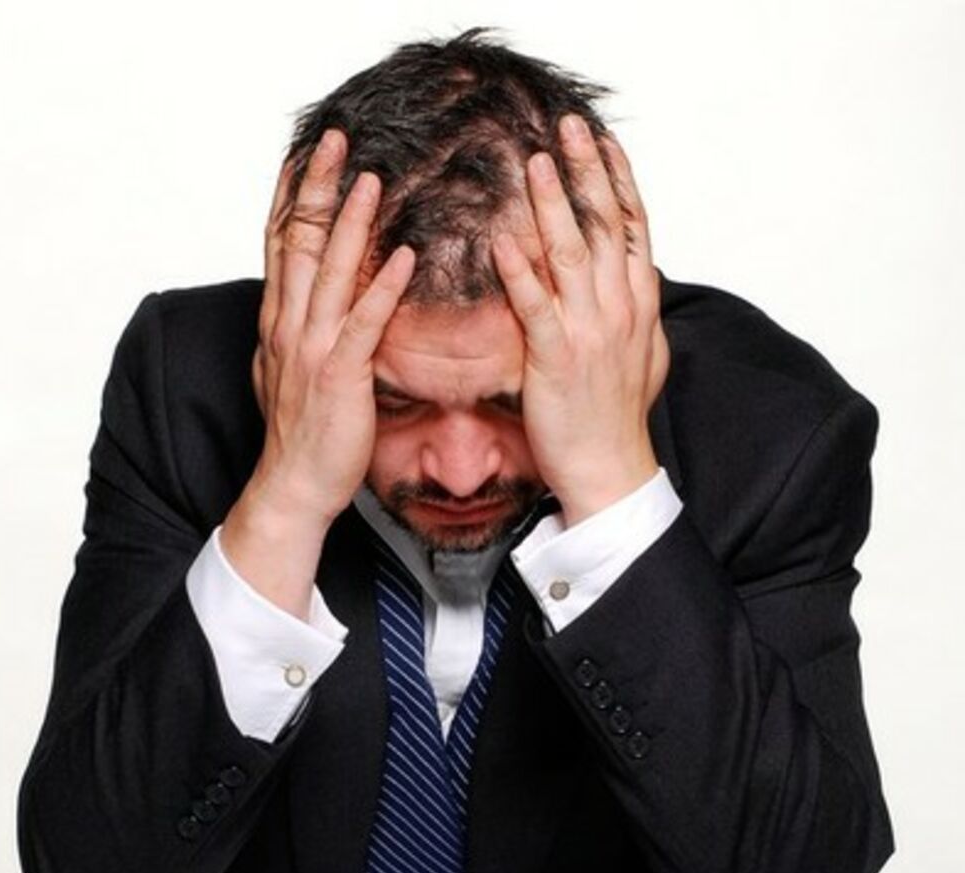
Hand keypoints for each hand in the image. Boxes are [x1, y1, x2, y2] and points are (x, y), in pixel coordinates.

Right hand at [220, 131, 413, 618]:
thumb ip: (296, 333)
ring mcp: (312, 349)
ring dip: (351, 223)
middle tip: (337, 139)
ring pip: (329, 273)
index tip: (306, 153)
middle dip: (318, 188)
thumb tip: (300, 307)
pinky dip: (381, 288)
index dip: (292, 197)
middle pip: (299, 243)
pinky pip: (363, 323)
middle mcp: (289, 327)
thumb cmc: (300, 436)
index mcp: (278, 323)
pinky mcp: (339, 376)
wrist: (293, 487)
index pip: (280, 245)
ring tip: (372, 178)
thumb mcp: (288, 373)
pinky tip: (402, 256)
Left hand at [490, 114, 668, 524]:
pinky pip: (536, 307)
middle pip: (604, 226)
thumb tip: (641, 282)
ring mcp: (590, 332)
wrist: (611, 468)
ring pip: (571, 255)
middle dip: (585, 172)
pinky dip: (520, 272)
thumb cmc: (620, 417)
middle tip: (565, 127)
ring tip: (534, 164)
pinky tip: (502, 240)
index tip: (600, 140)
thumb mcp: (646, 355)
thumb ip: (640, 312)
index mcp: (640, 304)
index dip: (616, 179)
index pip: (632, 227)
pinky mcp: (557, 359)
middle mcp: (620, 309)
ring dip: (552, 205)